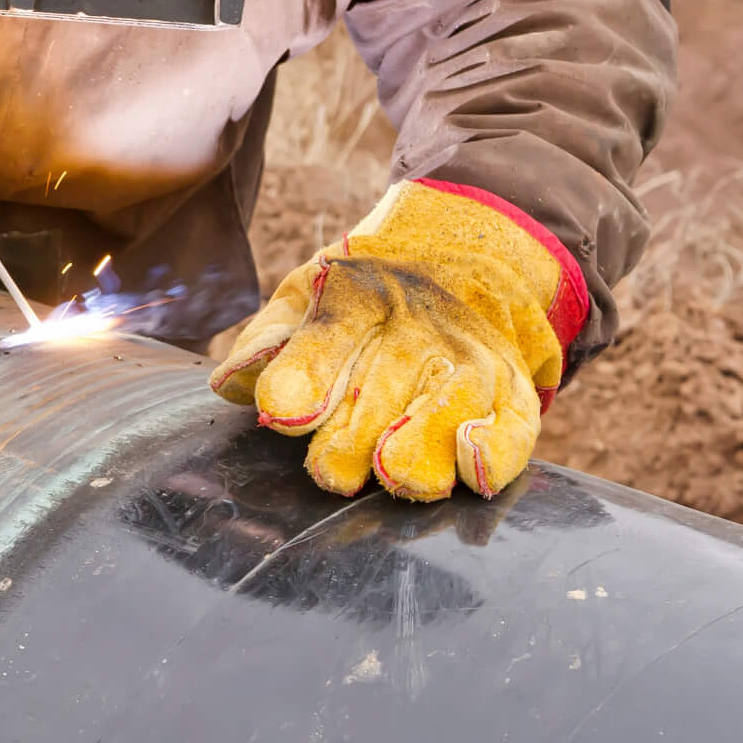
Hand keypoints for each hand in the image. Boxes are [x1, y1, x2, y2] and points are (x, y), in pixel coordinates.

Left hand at [210, 181, 588, 500]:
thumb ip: (268, 342)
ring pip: (448, 404)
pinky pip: (511, 425)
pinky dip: (495, 449)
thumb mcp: (307, 299)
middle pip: (385, 383)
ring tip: (393, 474)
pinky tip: (470, 465)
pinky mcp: (509, 394)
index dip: (308, 372)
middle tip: (329, 472)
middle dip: (355, 434)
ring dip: (421, 443)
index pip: (333, 331)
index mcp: (360, 295)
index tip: (283, 413)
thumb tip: (231, 384)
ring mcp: (470, 358)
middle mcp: (420, 325)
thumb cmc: (360, 304)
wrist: (462, 267)